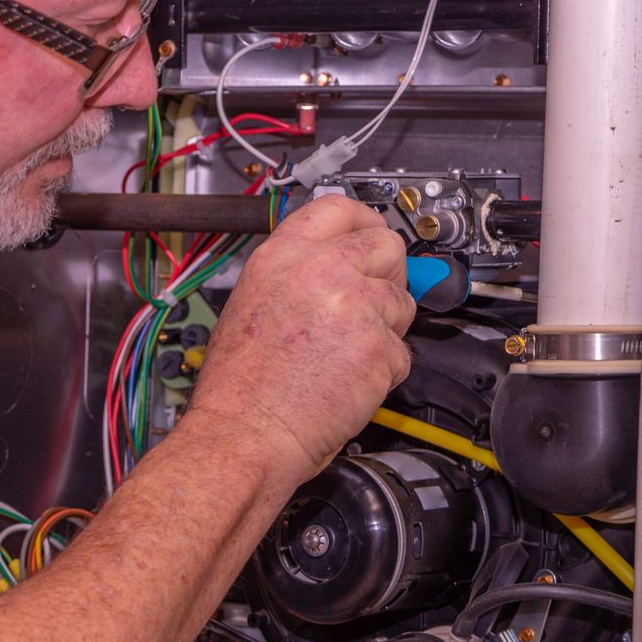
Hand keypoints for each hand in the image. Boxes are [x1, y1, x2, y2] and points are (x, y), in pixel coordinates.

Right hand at [182, 194, 414, 488]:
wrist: (245, 433)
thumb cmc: (238, 385)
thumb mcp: (251, 302)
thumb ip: (295, 273)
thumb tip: (331, 264)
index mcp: (283, 256)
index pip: (339, 208)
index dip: (363, 219)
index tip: (371, 229)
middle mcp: (321, 271)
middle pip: (387, 244)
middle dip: (388, 270)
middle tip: (372, 295)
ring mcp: (355, 307)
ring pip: (402, 300)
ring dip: (387, 324)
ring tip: (347, 351)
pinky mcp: (380, 348)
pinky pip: (402, 350)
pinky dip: (384, 368)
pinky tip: (350, 379)